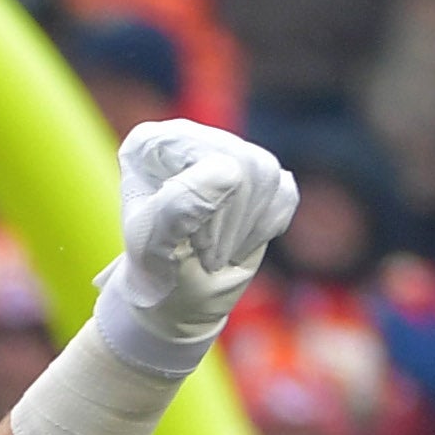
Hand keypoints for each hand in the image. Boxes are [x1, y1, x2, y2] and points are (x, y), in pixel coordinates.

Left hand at [93, 120, 299, 377]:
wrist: (173, 298)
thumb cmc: (154, 273)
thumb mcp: (153, 249)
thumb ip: (179, 208)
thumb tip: (229, 172)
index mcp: (151, 144)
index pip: (210, 157)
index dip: (213, 208)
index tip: (193, 243)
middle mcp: (186, 136)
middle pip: (243, 162)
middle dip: (232, 222)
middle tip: (208, 257)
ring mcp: (224, 150)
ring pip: (266, 173)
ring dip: (246, 229)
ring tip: (217, 254)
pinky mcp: (255, 173)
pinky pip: (283, 192)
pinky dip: (266, 228)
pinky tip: (237, 243)